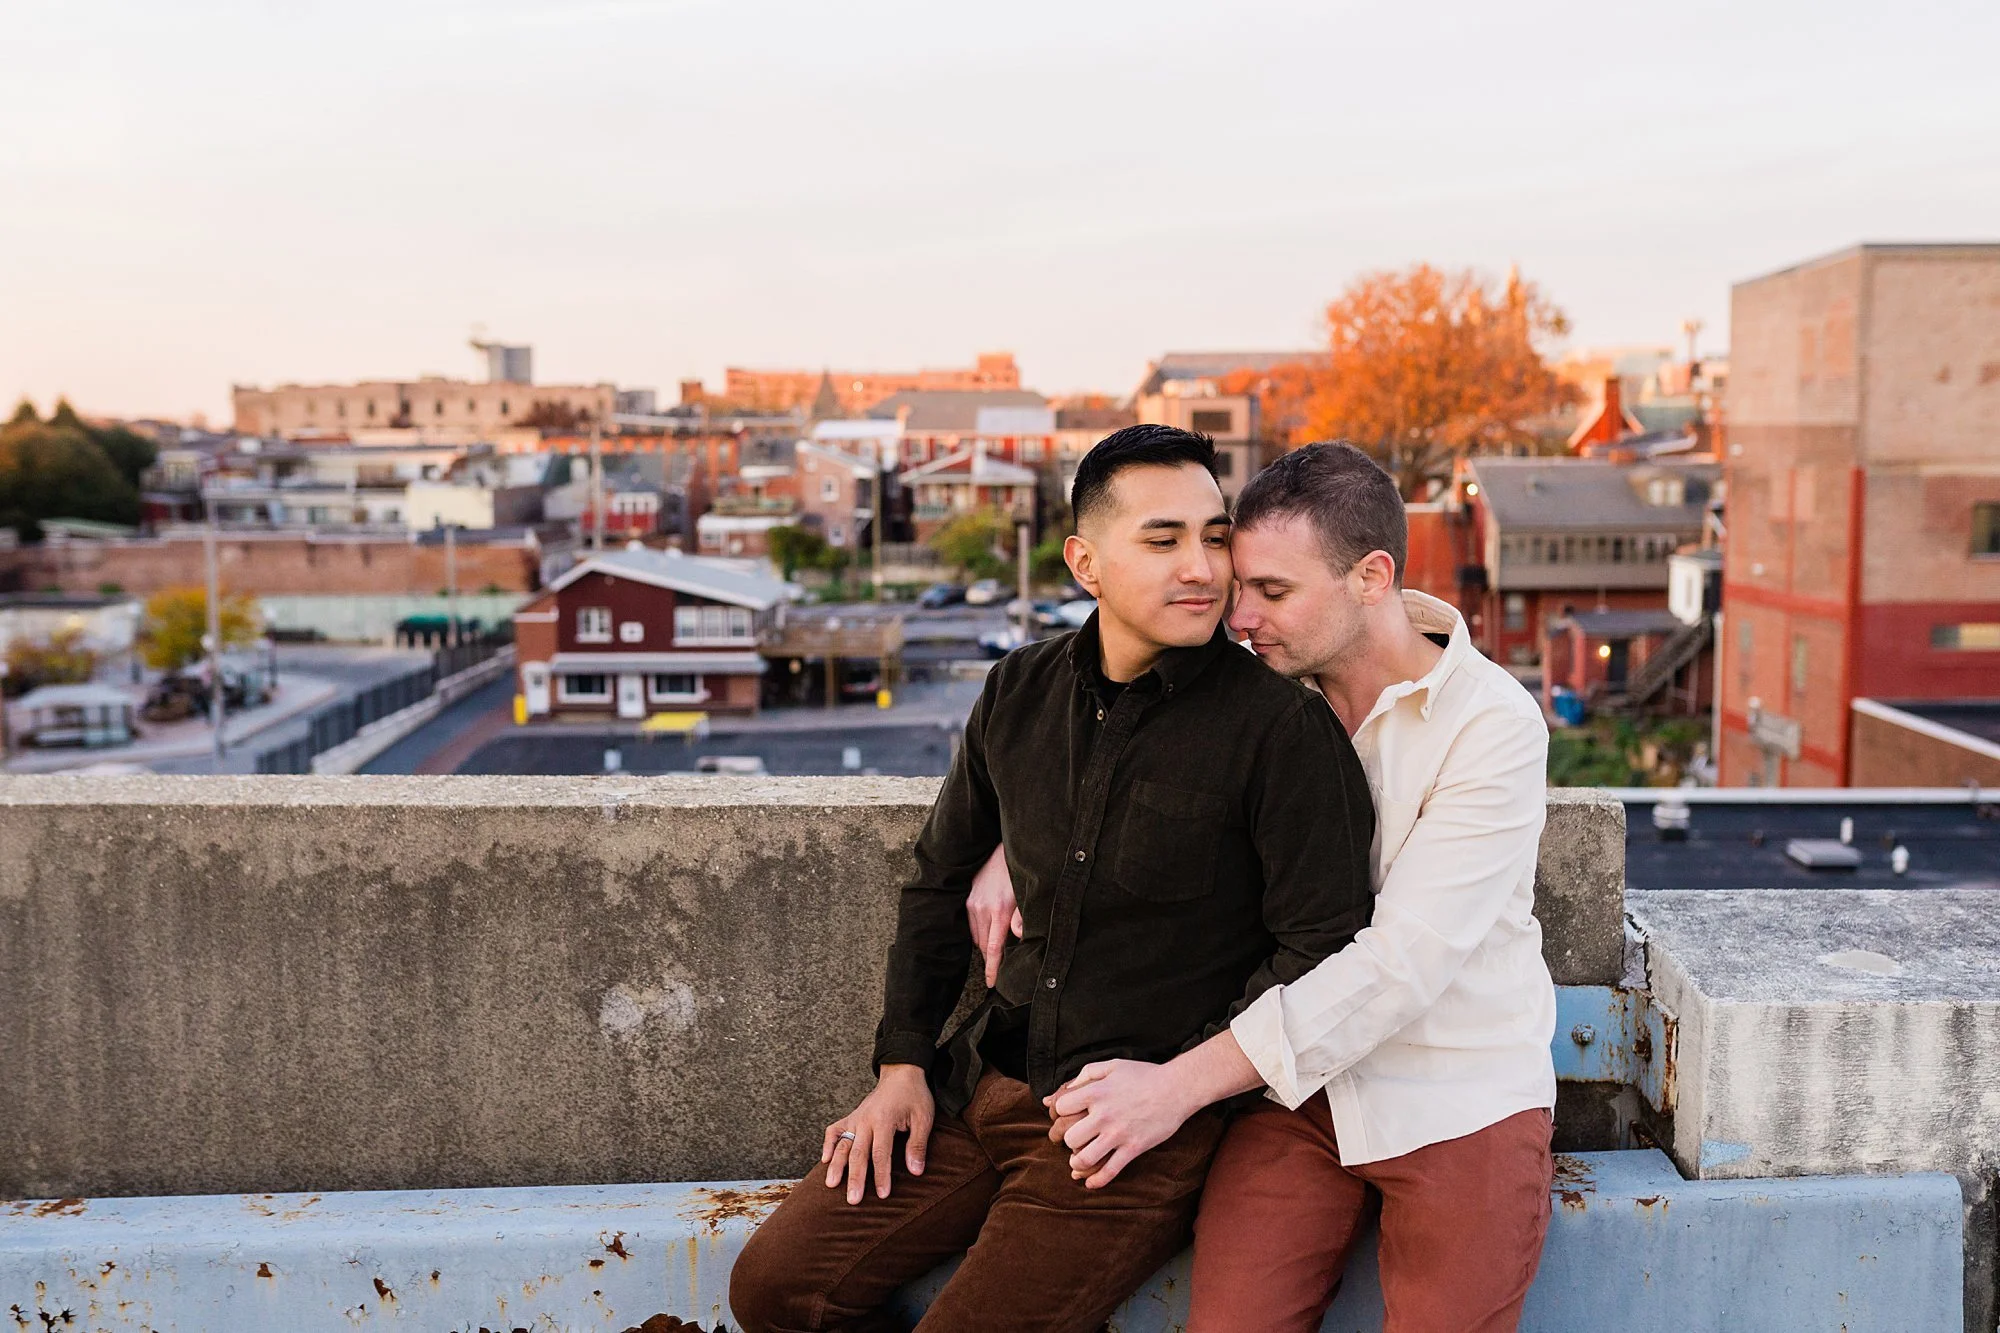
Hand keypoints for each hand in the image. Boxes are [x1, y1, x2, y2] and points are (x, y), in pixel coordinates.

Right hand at [822, 1065, 932, 1203]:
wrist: (901, 1074)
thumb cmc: (914, 1097)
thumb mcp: (923, 1118)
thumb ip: (918, 1145)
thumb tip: (916, 1172)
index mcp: (885, 1120)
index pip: (881, 1153)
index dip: (881, 1175)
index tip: (882, 1195)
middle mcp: (866, 1120)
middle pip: (858, 1153)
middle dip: (854, 1178)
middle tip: (852, 1200)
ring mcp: (856, 1118)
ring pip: (843, 1144)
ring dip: (836, 1165)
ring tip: (830, 1184)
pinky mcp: (851, 1117)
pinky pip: (834, 1130)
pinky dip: (828, 1144)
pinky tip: (825, 1160)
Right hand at [967, 843, 1023, 987]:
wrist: (1004, 848)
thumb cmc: (1020, 873)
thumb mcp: (1027, 894)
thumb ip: (1022, 917)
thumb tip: (1018, 936)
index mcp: (999, 911)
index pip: (992, 949)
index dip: (991, 969)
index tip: (991, 984)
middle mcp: (982, 909)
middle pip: (983, 945)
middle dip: (991, 957)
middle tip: (1001, 965)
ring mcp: (972, 903)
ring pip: (976, 936)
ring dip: (985, 944)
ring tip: (996, 947)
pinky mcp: (968, 898)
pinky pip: (971, 924)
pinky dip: (979, 932)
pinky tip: (989, 929)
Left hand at [1045, 1059, 1197, 1189]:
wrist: (1177, 1088)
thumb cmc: (1144, 1075)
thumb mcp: (1112, 1066)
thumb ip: (1085, 1075)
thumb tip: (1061, 1091)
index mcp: (1096, 1092)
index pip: (1061, 1109)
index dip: (1060, 1114)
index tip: (1066, 1117)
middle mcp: (1103, 1114)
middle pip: (1070, 1137)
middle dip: (1068, 1141)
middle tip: (1074, 1141)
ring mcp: (1118, 1134)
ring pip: (1085, 1158)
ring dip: (1077, 1162)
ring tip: (1078, 1161)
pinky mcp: (1133, 1148)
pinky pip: (1110, 1171)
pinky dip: (1097, 1181)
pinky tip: (1090, 1183)